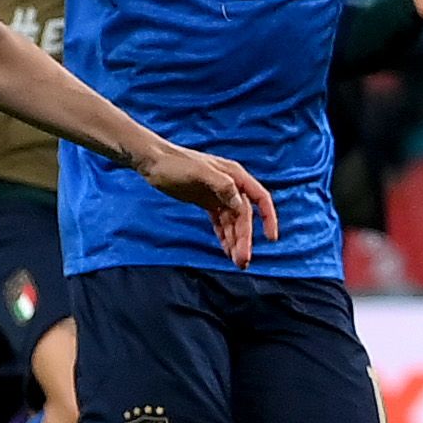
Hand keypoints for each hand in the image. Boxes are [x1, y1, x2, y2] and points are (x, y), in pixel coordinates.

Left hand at [138, 139, 281, 266]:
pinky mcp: (206, 202)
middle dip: (244, 239)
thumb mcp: (199, 172)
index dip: (268, 218)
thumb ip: (222, 185)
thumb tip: (241, 204)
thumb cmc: (174, 163)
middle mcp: (230, 186)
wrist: (152, 161)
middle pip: (244, 217)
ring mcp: (218, 195)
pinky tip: (225, 250)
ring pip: (232, 222)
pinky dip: (223, 236)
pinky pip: (220, 222)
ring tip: (236, 262)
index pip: (260, 199)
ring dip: (235, 241)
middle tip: (242, 261)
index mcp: (234, 176)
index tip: (271, 238)